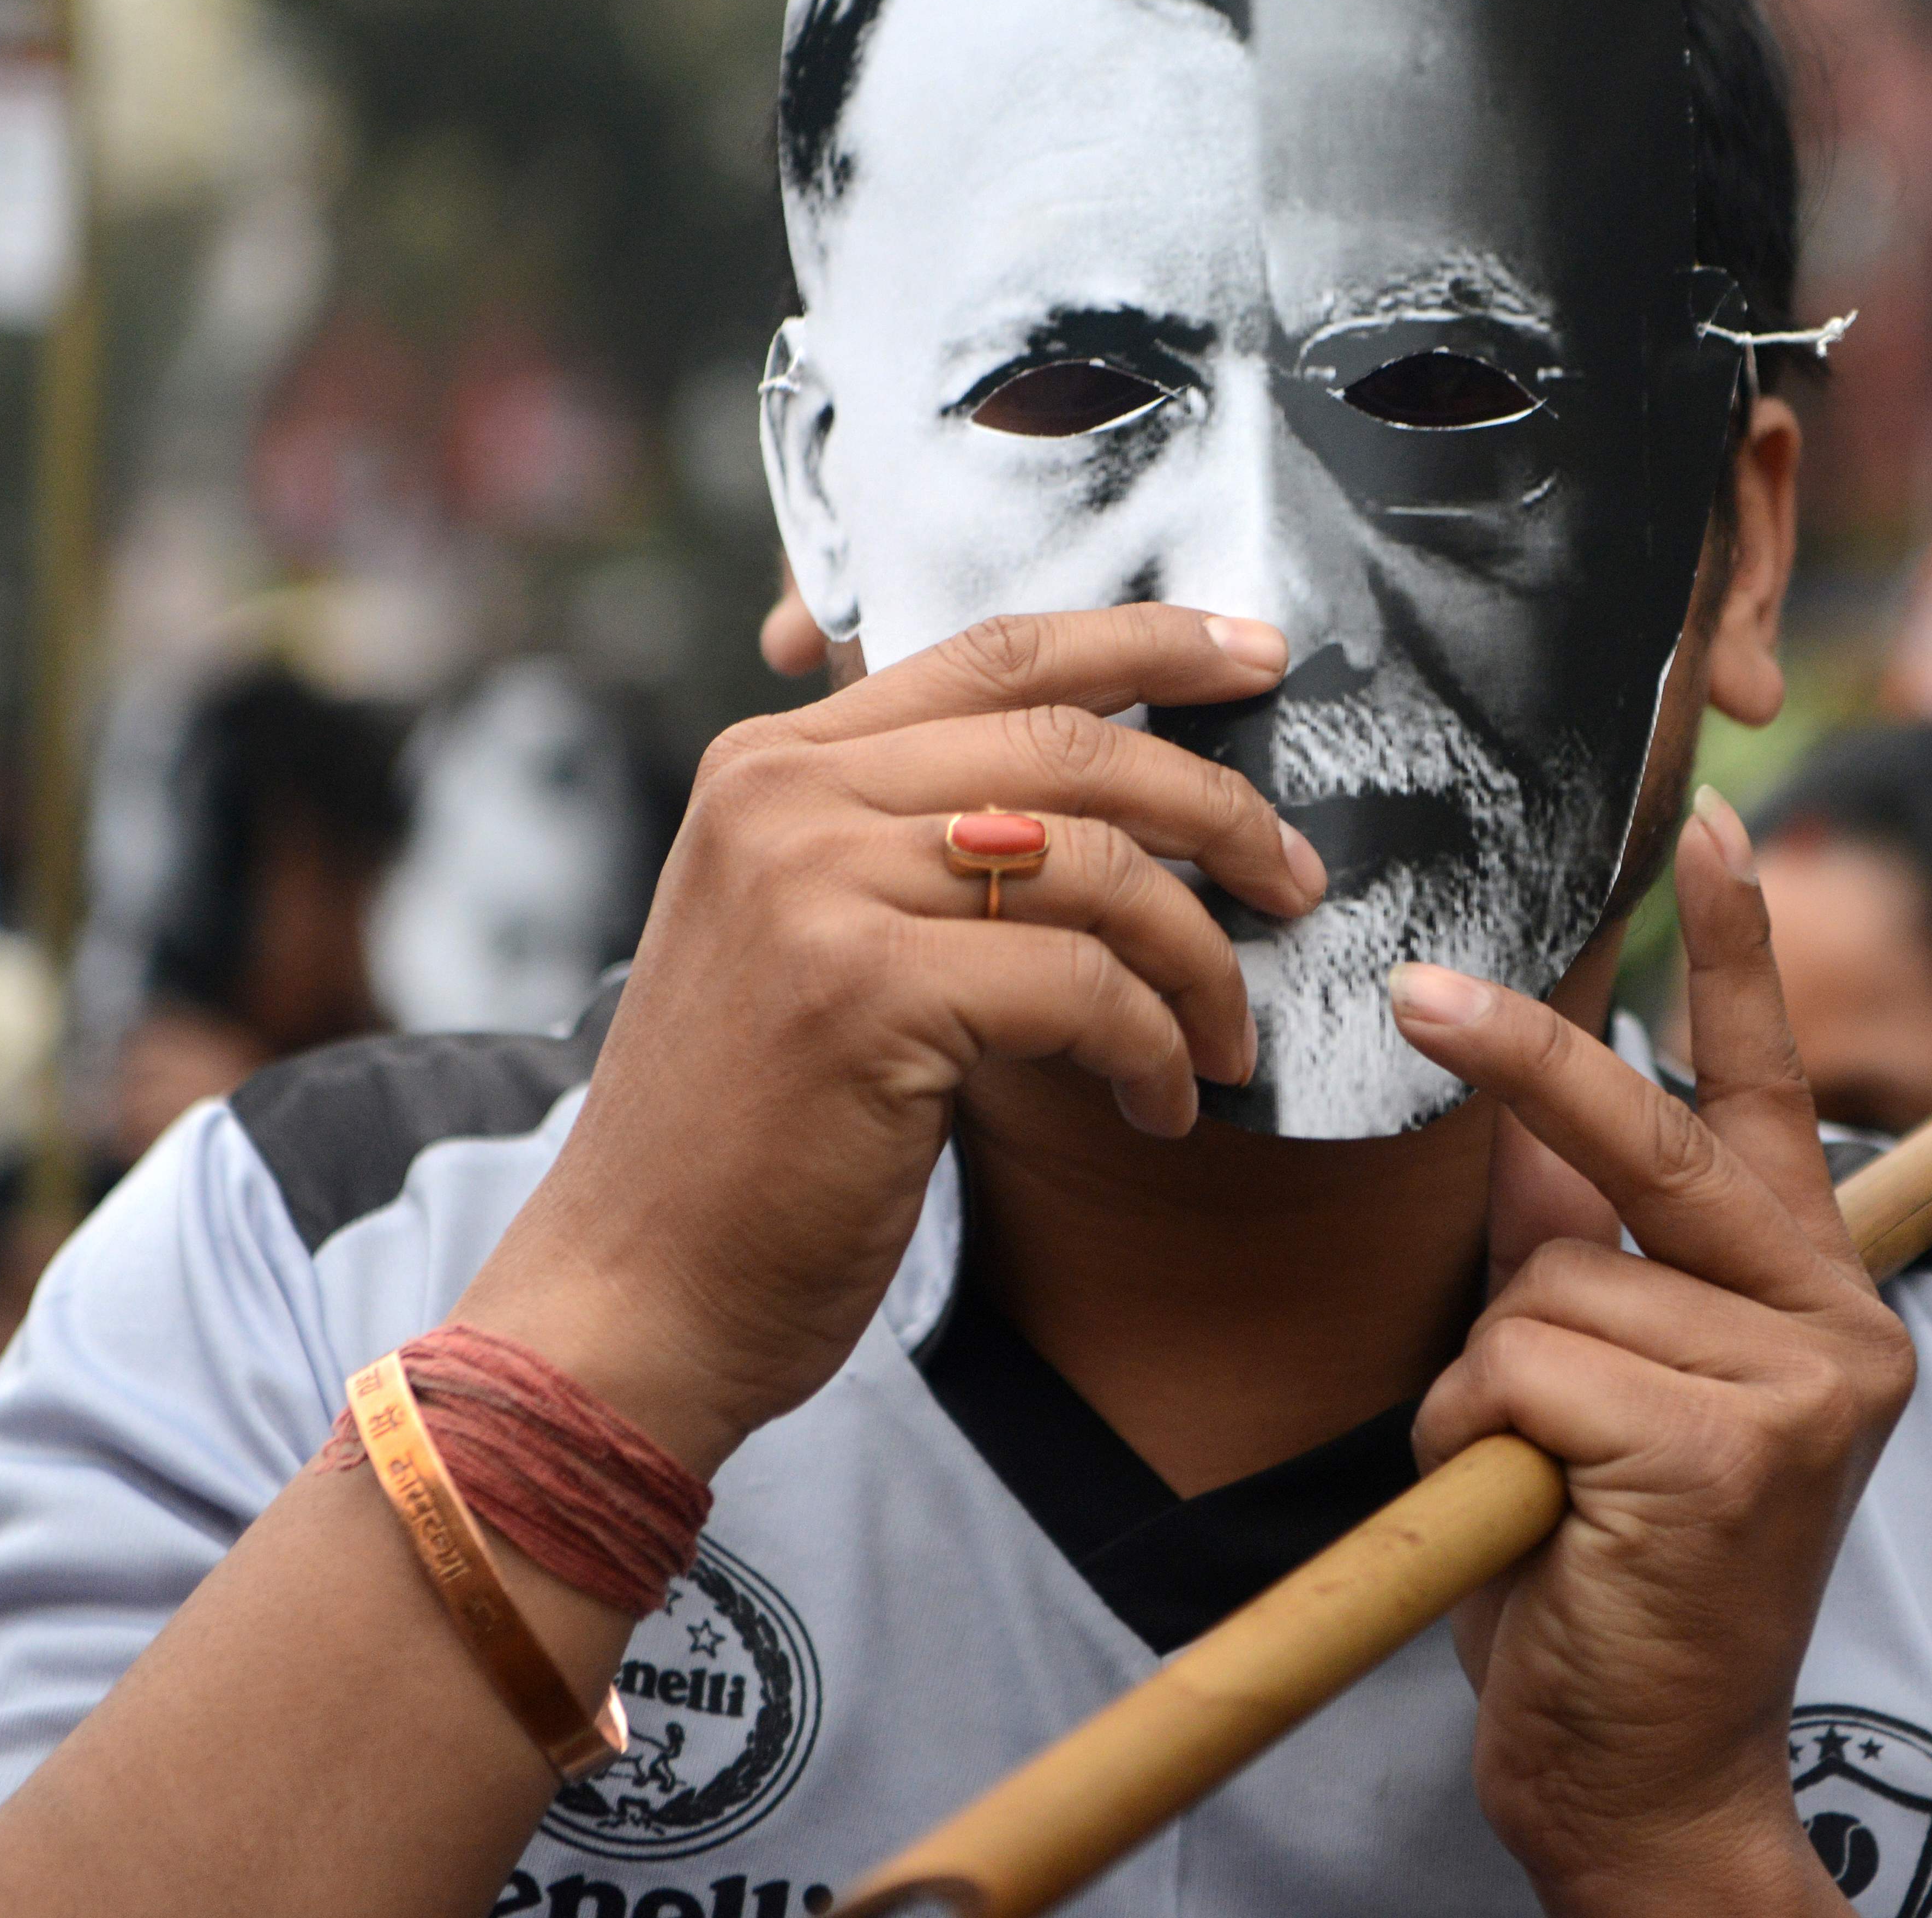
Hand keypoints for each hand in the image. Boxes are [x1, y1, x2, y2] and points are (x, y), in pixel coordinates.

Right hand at [456, 607, 1324, 1474]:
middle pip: (1071, 746)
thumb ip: (921, 841)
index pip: (998, 654)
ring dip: (1199, 960)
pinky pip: (1084, 990)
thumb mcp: (815, 938)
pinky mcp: (865, 992)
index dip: (1148, 640)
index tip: (1258, 653)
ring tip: (1224, 1037)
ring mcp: (816, 888)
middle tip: (1296, 879)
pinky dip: (1154, 1052)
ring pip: (1098, 868)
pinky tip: (1160, 1108)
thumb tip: (1121, 799)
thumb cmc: (751, 1136)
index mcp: (773, 763)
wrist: (635, 1290)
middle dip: (1219, 806)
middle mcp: (783, 797)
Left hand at [1400, 789, 1911, 1917]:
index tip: (1721, 823)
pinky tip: (1537, 1518)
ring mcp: (1798, 1388)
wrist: (1642, 1776)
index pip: (1769, 1094)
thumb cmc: (1605, 1571)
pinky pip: (1525, 1367)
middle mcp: (1838, 1326)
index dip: (1743, 957)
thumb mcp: (1595, 1379)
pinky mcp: (1729, 1453)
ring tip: (1536, 1482)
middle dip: (1523, 1059)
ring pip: (1548, 1284)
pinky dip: (1481, 1437)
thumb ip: (1577, 1245)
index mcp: (1816, 1296)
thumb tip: (1522, 1109)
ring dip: (1489, 1380)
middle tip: (1418, 995)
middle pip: (1645, 1141)